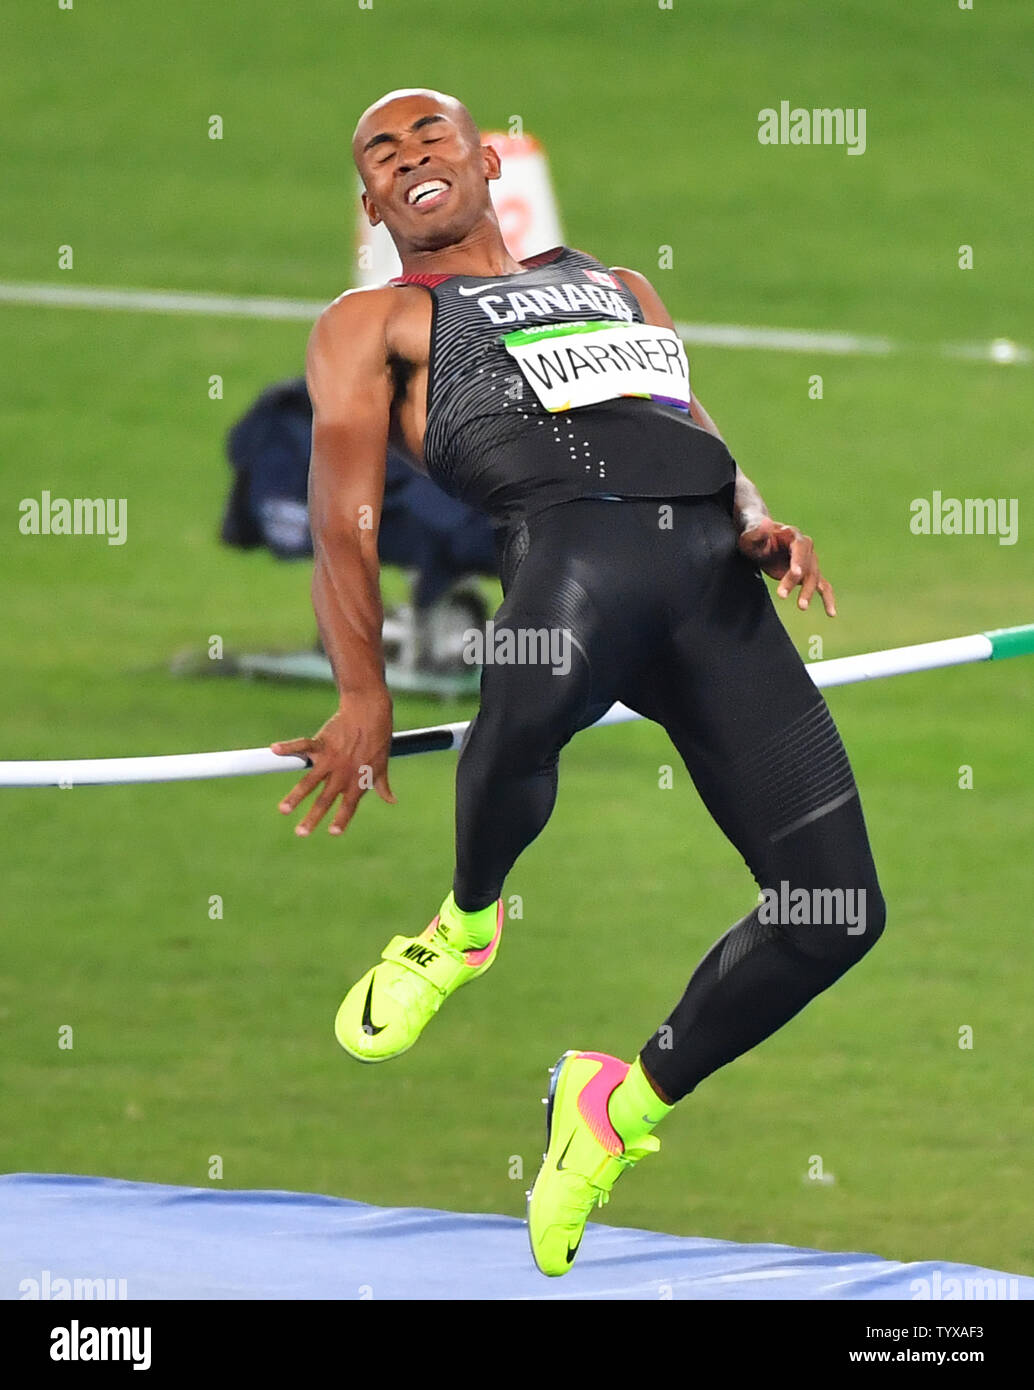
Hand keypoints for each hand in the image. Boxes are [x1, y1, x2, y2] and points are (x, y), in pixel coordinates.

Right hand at [271, 691, 395, 837]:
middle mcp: (343, 773)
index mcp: (358, 780)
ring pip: (310, 781)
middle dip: (312, 818)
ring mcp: (331, 758)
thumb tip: (392, 800)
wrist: (370, 712)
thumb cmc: (378, 738)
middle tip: (300, 833)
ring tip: (284, 810)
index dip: (342, 819)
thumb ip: (382, 786)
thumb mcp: (382, 765)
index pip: (350, 805)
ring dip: (296, 796)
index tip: (333, 832)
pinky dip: (288, 747)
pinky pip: (303, 746)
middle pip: (325, 799)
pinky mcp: (322, 742)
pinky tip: (275, 750)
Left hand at [737, 518, 836, 615]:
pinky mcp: (808, 574)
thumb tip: (766, 522)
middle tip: (782, 596)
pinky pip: (822, 586)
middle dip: (796, 581)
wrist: (759, 541)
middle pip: (806, 565)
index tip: (796, 573)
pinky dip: (827, 598)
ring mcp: (809, 561)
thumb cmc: (753, 537)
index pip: (799, 548)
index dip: (798, 561)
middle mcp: (805, 547)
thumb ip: (757, 532)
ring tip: (801, 607)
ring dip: (808, 592)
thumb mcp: (750, 535)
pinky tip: (831, 613)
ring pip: (814, 577)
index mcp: (792, 535)